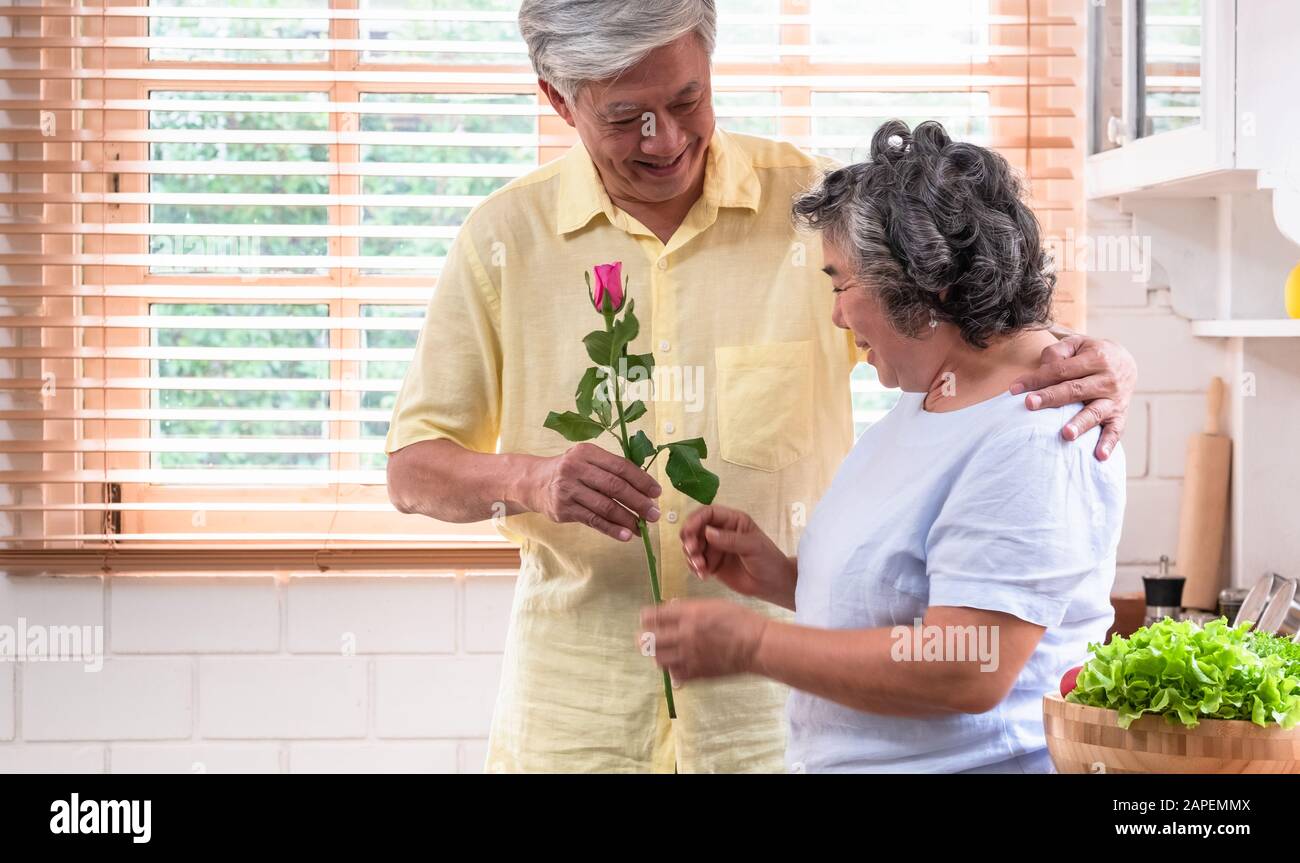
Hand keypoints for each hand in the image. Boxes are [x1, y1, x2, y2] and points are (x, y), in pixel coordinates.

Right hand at [524, 442, 660, 541]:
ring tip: (642, 528)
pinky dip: (612, 529)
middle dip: (638, 502)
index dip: (641, 480)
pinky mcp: (563, 509)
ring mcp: (568, 490)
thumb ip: (611, 468)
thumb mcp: (587, 459)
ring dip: (628, 519)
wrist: (534, 482)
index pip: (620, 466)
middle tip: (654, 514)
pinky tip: (626, 535)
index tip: (656, 493)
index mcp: (587, 452)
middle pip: (615, 487)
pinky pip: (593, 521)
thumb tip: (645, 489)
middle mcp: (575, 468)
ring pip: (605, 506)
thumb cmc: (570, 470)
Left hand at [639, 598, 767, 682]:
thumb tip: (669, 609)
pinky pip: (674, 674)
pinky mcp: (697, 672)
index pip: (653, 616)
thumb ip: (688, 608)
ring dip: (657, 653)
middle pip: (649, 639)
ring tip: (662, 651)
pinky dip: (672, 669)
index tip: (646, 619)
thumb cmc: (738, 620)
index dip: (646, 617)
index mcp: (689, 614)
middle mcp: (685, 634)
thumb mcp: (712, 604)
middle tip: (646, 637)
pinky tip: (677, 664)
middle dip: (644, 637)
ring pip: (658, 658)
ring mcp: (690, 655)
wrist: (756, 644)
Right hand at [679, 505, 795, 607]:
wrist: (773, 585)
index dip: (695, 520)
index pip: (708, 513)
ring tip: (702, 568)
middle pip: (695, 529)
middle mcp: (720, 532)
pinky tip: (703, 576)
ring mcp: (715, 548)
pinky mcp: (711, 564)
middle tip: (693, 551)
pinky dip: (694, 568)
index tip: (688, 532)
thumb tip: (707, 532)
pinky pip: (695, 563)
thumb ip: (730, 539)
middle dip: (689, 540)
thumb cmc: (768, 560)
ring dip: (691, 556)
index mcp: (732, 521)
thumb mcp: (753, 546)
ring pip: (692, 547)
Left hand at [1010, 334, 1136, 460]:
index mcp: (1096, 358)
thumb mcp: (1077, 344)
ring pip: (1095, 412)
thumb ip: (1058, 352)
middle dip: (1051, 398)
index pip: (1061, 370)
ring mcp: (1115, 399)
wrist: (1127, 362)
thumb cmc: (1090, 355)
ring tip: (1065, 434)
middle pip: (1075, 389)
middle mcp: (1107, 379)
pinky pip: (1115, 431)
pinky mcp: (1120, 415)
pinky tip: (1099, 457)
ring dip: (1080, 424)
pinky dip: (1108, 444)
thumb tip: (1043, 368)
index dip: (1037, 379)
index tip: (1014, 389)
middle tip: (1030, 404)